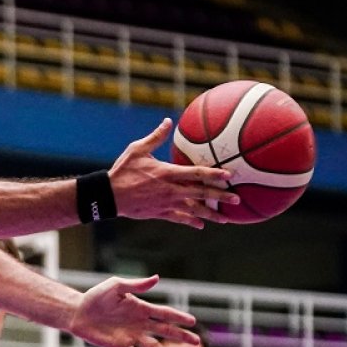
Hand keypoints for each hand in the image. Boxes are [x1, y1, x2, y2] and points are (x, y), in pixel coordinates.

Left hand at [68, 274, 200, 346]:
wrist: (79, 312)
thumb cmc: (97, 296)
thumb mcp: (116, 286)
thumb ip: (136, 285)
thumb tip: (157, 277)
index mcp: (141, 307)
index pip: (164, 313)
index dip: (178, 317)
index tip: (193, 321)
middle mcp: (140, 323)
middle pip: (165, 331)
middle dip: (180, 336)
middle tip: (197, 342)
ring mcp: (132, 336)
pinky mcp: (121, 346)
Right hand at [109, 118, 239, 227]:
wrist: (110, 195)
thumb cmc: (123, 170)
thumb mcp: (137, 149)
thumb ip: (156, 137)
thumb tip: (168, 121)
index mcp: (167, 172)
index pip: (196, 173)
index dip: (214, 174)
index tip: (229, 175)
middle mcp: (171, 190)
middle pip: (201, 193)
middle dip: (220, 197)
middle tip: (237, 200)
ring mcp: (167, 203)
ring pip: (194, 210)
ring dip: (211, 214)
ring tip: (226, 219)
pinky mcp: (160, 213)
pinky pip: (179, 219)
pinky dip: (191, 222)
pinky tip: (201, 225)